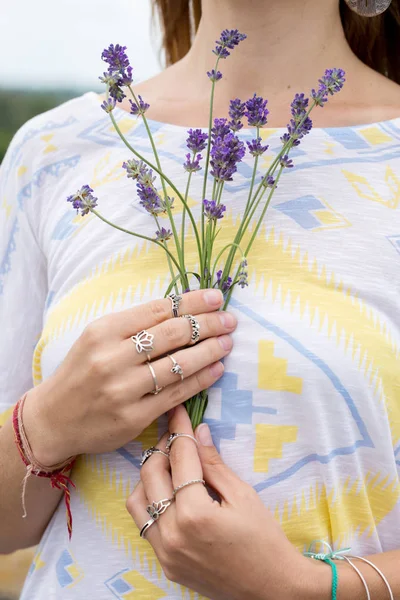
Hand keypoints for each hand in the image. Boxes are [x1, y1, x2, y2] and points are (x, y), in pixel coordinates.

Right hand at [23, 289, 235, 464]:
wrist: (53, 418)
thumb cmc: (80, 372)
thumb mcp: (98, 338)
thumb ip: (134, 325)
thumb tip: (182, 311)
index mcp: (104, 330)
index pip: (158, 309)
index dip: (192, 302)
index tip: (216, 297)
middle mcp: (113, 357)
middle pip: (172, 334)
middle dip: (208, 324)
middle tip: (230, 319)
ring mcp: (123, 389)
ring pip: (179, 365)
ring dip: (210, 351)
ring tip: (228, 342)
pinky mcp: (133, 416)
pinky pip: (176, 394)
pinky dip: (200, 380)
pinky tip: (216, 369)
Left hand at [126, 405, 314, 599]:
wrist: (271, 588)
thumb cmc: (264, 539)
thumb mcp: (243, 495)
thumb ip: (214, 463)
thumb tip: (197, 431)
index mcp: (194, 513)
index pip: (180, 458)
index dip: (179, 429)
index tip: (178, 410)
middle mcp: (172, 533)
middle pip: (150, 473)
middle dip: (162, 447)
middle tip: (178, 436)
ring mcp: (164, 552)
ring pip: (137, 499)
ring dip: (150, 476)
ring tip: (173, 466)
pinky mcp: (164, 563)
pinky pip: (145, 524)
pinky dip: (152, 502)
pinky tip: (171, 494)